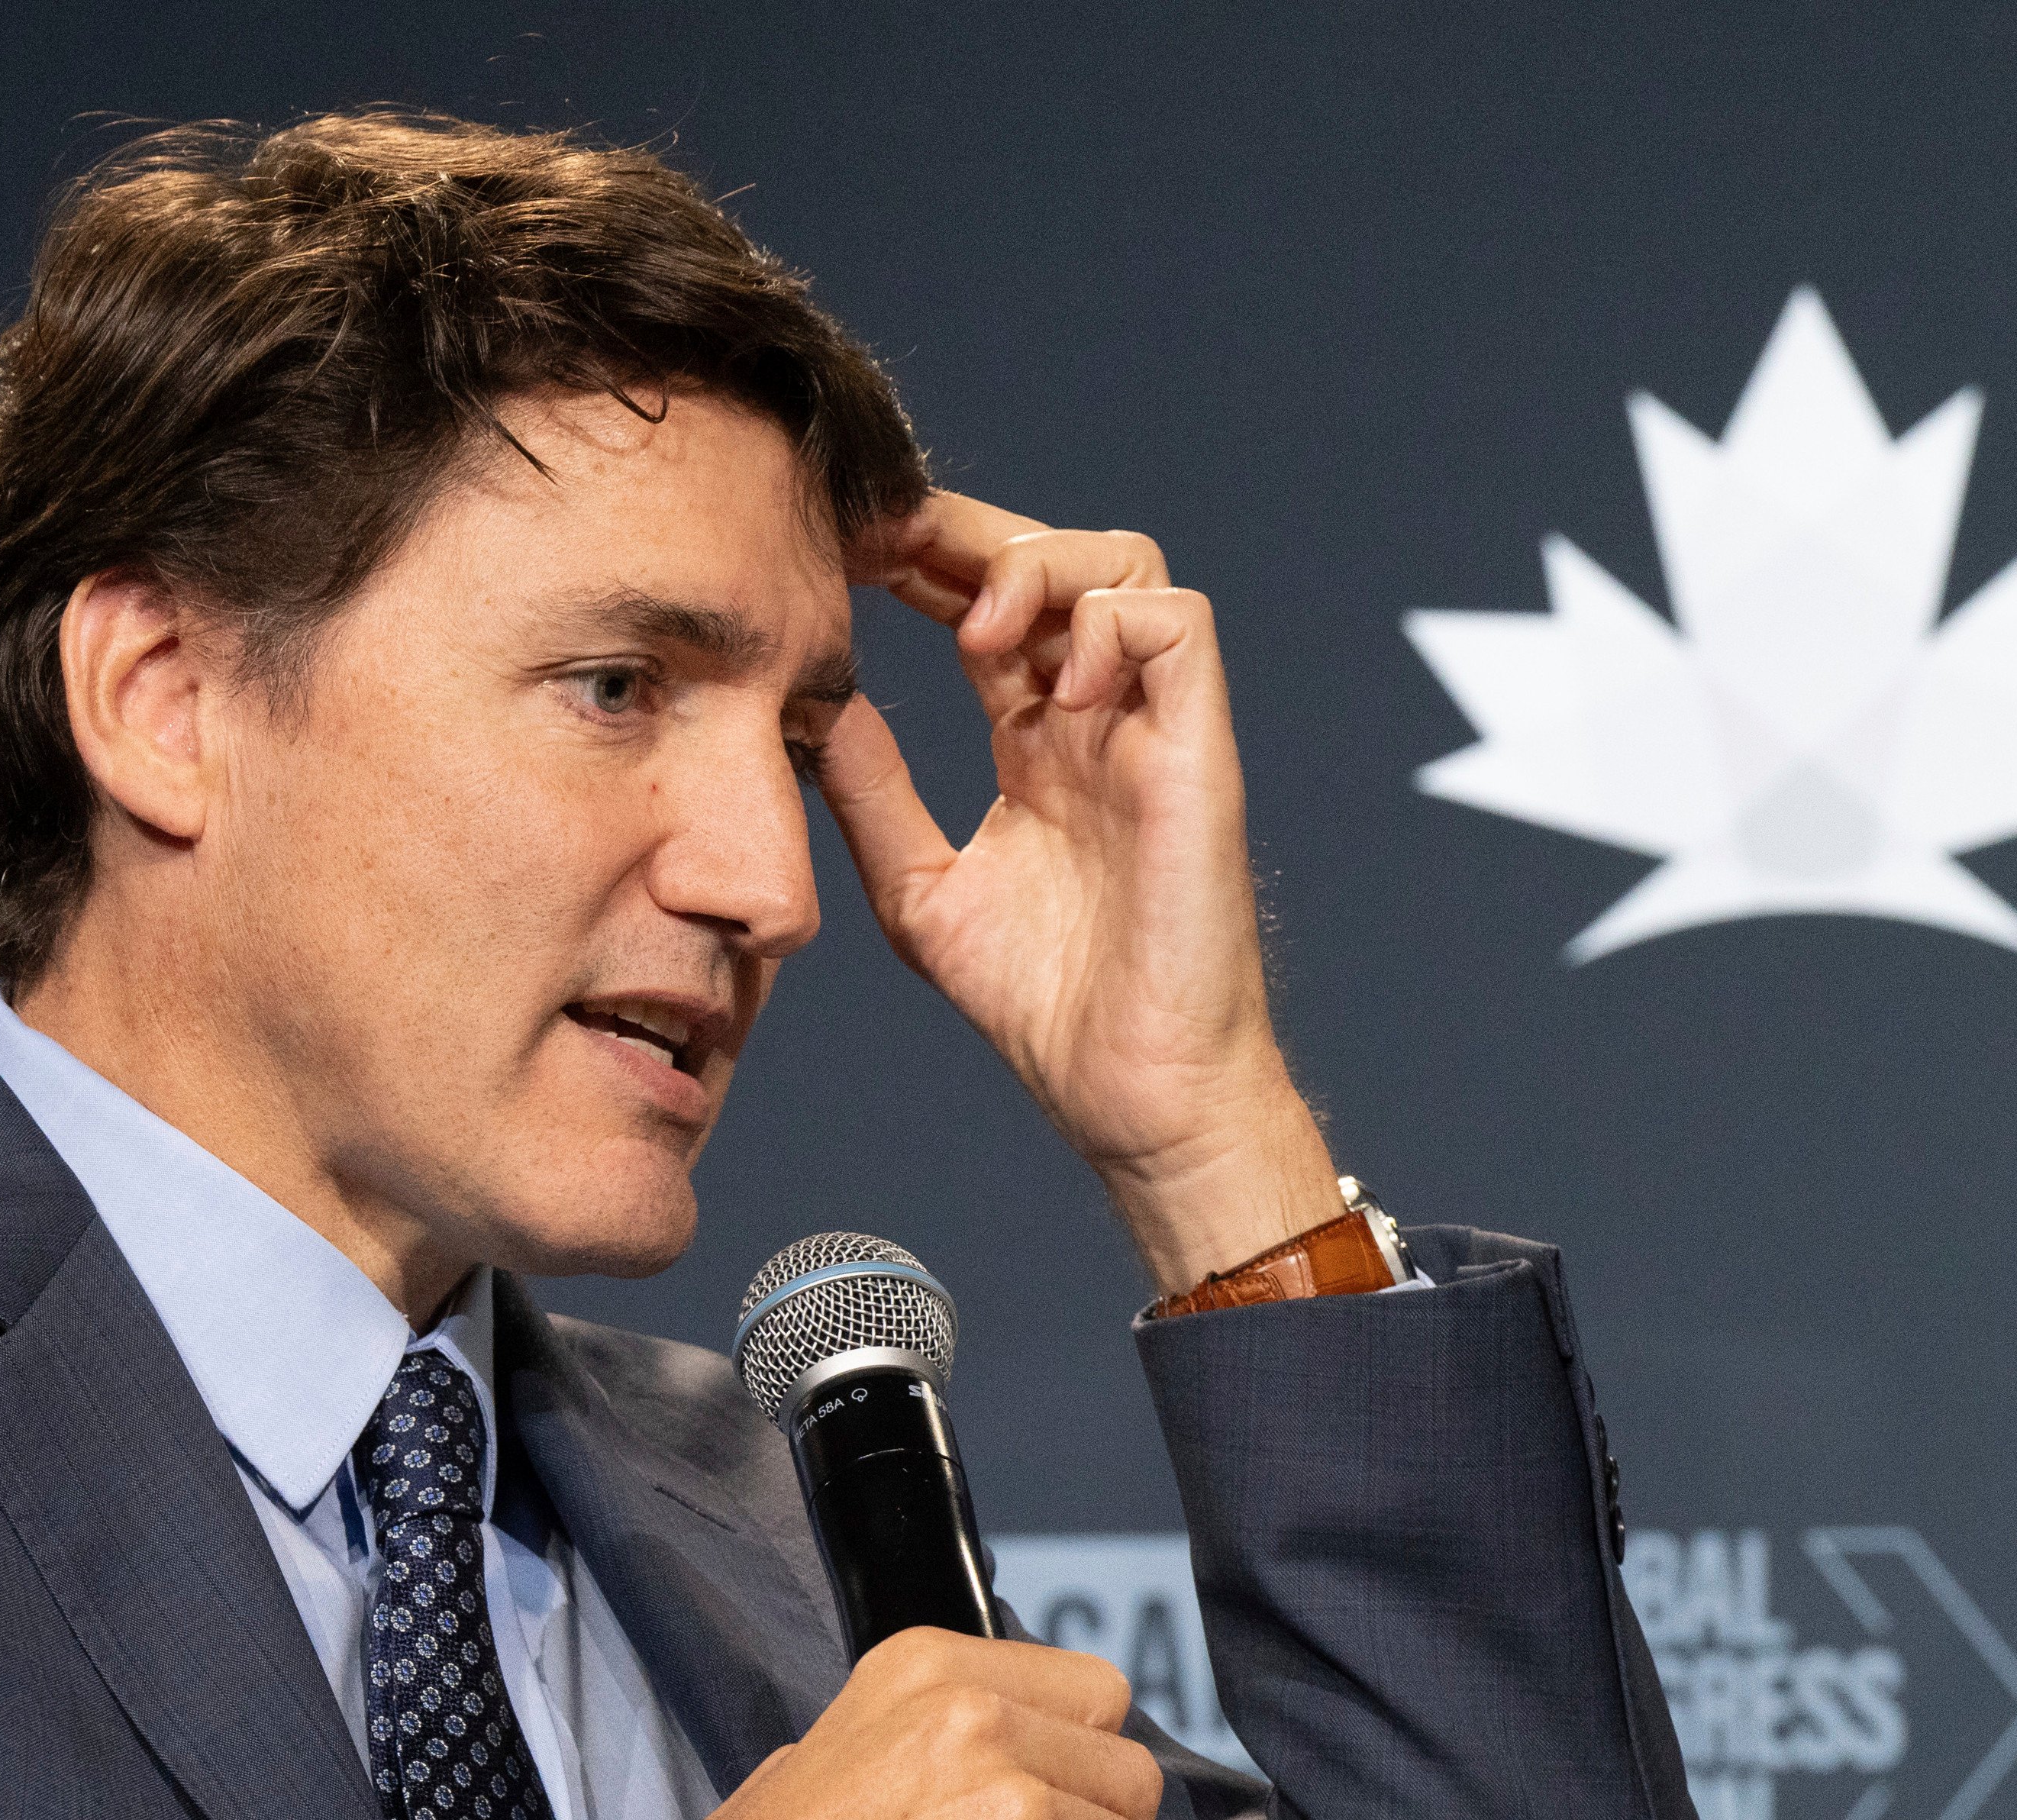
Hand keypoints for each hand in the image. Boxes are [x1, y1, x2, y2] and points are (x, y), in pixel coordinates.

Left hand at [820, 492, 1341, 1290]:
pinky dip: (1110, 622)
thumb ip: (875, 795)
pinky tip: (1052, 684)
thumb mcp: (919, 888)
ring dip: (1041, 566)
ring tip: (974, 628)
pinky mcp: (1200, 750)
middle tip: (887, 539)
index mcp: (1036, 743)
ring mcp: (1152, 729)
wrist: (1128, 1092)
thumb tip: (816, 702)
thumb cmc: (1045, 1009)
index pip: (984, 608)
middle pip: (1054, 558)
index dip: (921, 566)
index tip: (842, 556)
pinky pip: (1178, 624)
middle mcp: (1099, 720)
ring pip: (1126, 564)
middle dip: (967, 531)